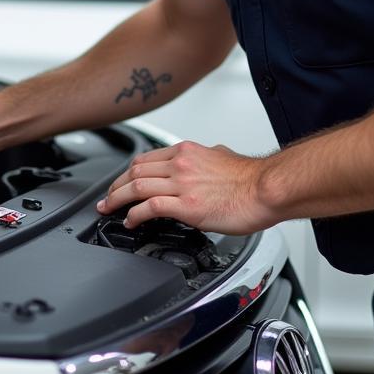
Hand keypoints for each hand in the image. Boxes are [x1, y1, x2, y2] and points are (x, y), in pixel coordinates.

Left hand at [95, 141, 273, 234]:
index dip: (127, 173)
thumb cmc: (251, 179)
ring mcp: (181, 184)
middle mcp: (180, 164)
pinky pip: (149, 207)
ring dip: (117, 200)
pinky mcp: (186, 206)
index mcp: (187, 152)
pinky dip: (133, 215)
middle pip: (134, 171)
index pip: (146, 159)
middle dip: (115, 186)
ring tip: (109, 210)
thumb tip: (209, 159)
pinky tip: (129, 222)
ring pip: (136, 187)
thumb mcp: (222, 155)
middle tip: (106, 199)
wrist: (266, 189)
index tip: (121, 183)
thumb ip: (207, 158)